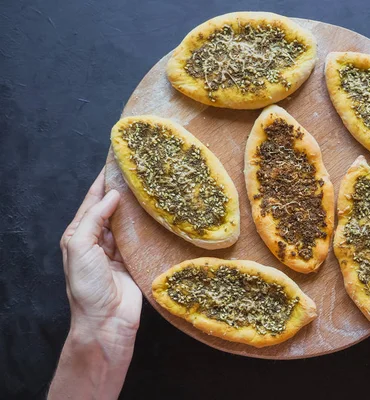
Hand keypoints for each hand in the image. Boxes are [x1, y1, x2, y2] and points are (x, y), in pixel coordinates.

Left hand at [50, 168, 141, 398]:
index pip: (93, 200)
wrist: (106, 321)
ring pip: (129, 220)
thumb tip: (111, 196)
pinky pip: (142, 237)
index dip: (103, 180)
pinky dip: (149, 224)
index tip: (116, 160)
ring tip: (152, 185)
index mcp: (80, 234)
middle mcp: (99, 238)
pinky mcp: (136, 259)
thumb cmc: (87, 287)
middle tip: (140, 169)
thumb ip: (93, 220)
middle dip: (123, 189)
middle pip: (112, 207)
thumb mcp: (80, 248)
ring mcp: (118, 249)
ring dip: (138, 205)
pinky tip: (159, 212)